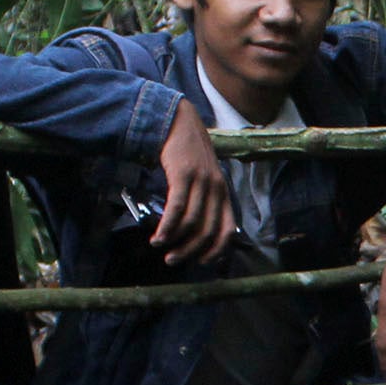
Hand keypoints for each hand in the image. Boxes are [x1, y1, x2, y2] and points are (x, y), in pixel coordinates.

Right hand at [155, 101, 235, 267]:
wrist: (178, 122)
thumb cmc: (187, 154)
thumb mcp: (202, 178)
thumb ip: (202, 200)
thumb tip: (192, 230)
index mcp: (223, 193)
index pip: (227, 230)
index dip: (216, 251)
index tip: (201, 263)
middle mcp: (216, 189)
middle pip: (207, 231)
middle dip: (190, 251)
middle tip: (173, 260)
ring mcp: (202, 182)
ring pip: (191, 223)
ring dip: (174, 241)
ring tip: (159, 247)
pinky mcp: (184, 175)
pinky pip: (177, 208)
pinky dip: (167, 227)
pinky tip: (158, 236)